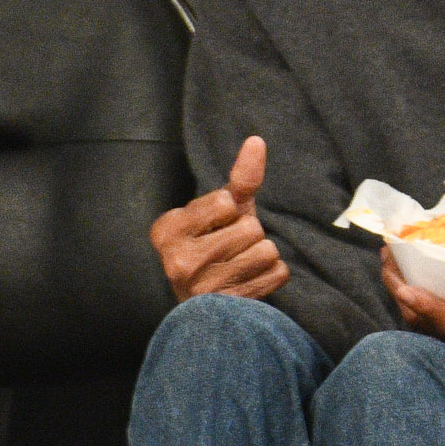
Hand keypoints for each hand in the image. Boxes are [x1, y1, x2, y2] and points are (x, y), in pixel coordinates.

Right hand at [149, 135, 285, 300]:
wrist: (207, 304)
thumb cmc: (214, 246)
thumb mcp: (221, 210)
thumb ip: (239, 178)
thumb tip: (257, 140)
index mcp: (167, 229)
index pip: (225, 202)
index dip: (230, 212)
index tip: (214, 227)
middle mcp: (178, 260)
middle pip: (250, 228)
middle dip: (248, 234)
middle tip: (229, 249)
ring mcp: (203, 287)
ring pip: (267, 250)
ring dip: (262, 254)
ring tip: (239, 264)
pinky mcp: (230, 305)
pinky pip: (278, 273)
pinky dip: (271, 275)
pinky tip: (249, 280)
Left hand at [382, 244, 444, 378]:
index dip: (432, 309)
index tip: (407, 288)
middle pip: (426, 325)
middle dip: (402, 292)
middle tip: (389, 257)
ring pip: (419, 325)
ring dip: (400, 294)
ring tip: (389, 259)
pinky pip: (422, 324)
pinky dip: (408, 301)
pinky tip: (401, 275)